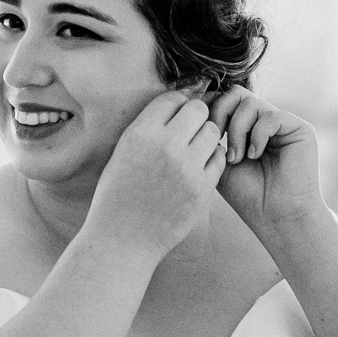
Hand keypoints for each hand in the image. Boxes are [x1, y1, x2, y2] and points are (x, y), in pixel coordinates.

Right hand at [85, 90, 226, 256]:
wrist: (123, 238)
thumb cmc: (118, 195)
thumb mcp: (122, 153)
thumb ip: (147, 129)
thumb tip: (176, 103)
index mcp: (140, 134)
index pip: (172, 99)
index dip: (175, 106)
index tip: (173, 119)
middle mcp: (165, 146)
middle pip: (198, 109)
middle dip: (195, 118)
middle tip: (188, 133)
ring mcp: (186, 167)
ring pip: (213, 131)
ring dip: (206, 138)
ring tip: (194, 151)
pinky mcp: (202, 188)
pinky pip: (219, 158)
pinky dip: (211, 160)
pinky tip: (198, 169)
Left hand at [208, 86, 325, 234]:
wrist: (277, 217)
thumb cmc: (247, 195)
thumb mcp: (219, 163)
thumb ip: (210, 136)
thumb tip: (198, 110)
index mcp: (247, 127)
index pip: (225, 100)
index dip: (209, 112)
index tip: (199, 134)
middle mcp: (265, 121)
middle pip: (236, 93)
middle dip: (220, 113)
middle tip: (216, 140)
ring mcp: (283, 123)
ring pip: (250, 103)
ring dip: (236, 130)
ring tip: (237, 158)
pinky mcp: (300, 128)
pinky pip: (271, 116)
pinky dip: (256, 135)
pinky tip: (254, 156)